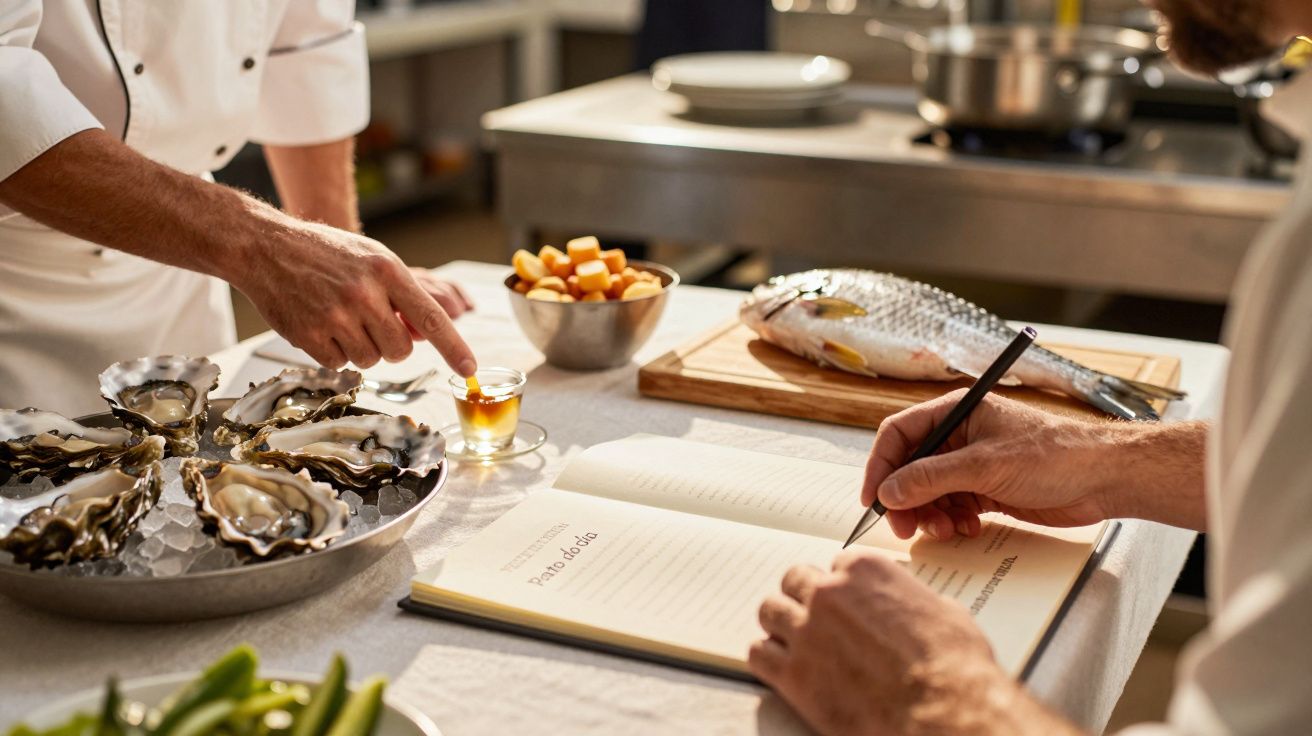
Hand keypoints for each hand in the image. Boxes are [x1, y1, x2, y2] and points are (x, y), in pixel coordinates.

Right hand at [235, 220, 476, 374]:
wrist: (265, 247)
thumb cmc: (326, 253)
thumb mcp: (373, 258)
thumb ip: (401, 294)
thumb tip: (424, 336)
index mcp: (387, 270)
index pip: (431, 317)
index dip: (453, 347)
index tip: (469, 367)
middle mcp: (364, 294)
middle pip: (400, 350)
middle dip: (391, 344)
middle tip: (370, 322)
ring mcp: (335, 316)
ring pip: (371, 360)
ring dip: (361, 348)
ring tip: (342, 319)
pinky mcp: (308, 335)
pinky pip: (339, 364)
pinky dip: (334, 352)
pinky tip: (321, 325)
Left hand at [750, 551, 1074, 735]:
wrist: (943, 711)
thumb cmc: (954, 665)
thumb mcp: (944, 612)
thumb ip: (910, 599)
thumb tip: (909, 606)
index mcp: (865, 570)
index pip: (837, 564)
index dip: (843, 586)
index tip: (847, 601)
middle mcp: (829, 593)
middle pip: (796, 580)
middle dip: (805, 597)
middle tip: (816, 618)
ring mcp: (806, 631)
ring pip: (770, 611)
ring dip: (781, 623)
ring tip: (794, 640)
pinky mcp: (792, 673)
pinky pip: (758, 653)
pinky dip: (767, 658)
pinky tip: (781, 667)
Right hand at [862, 392, 1129, 540]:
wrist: (1104, 479)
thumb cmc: (1053, 455)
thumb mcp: (984, 465)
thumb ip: (931, 478)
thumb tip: (888, 492)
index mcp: (957, 412)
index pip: (900, 433)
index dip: (881, 465)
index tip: (873, 498)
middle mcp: (960, 436)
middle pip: (911, 467)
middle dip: (905, 499)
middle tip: (905, 528)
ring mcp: (973, 464)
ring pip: (930, 492)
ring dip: (930, 514)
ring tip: (945, 529)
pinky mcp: (988, 490)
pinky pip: (953, 506)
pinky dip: (953, 521)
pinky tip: (968, 528)